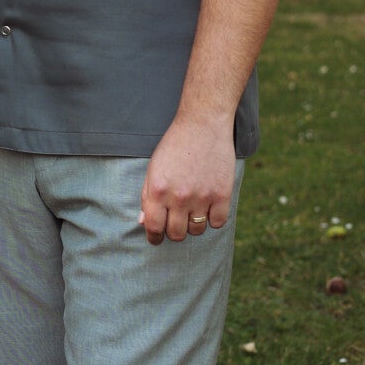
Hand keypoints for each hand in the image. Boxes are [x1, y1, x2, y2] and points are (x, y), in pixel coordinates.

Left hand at [139, 113, 236, 244]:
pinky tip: (208, 208)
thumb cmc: (174, 146)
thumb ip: (147, 196)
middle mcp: (178, 197)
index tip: (156, 239)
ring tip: (192, 212)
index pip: (153, 227)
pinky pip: (217, 223)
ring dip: (193, 226)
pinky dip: (213, 219)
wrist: (202, 125)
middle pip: (176, 233)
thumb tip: (143, 222)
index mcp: (157, 190)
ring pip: (196, 230)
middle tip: (175, 223)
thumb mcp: (154, 168)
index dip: (153, 237)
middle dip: (173, 232)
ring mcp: (202, 197)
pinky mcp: (222, 195)